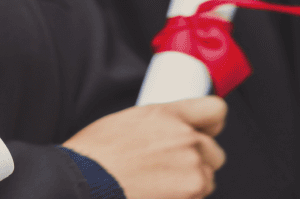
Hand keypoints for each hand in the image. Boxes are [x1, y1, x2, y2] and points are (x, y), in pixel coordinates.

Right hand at [64, 97, 225, 198]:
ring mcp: (193, 167)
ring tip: (160, 184)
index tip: (206, 130)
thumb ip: (159, 123)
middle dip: (198, 160)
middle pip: (214, 151)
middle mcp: (186, 138)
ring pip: (207, 177)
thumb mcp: (126, 121)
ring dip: (191, 182)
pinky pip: (199, 195)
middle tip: (169, 167)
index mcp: (167, 115)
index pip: (214, 110)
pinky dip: (185, 197)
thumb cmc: (95, 155)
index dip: (210, 122)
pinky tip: (160, 194)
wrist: (85, 181)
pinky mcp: (193, 191)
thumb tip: (170, 131)